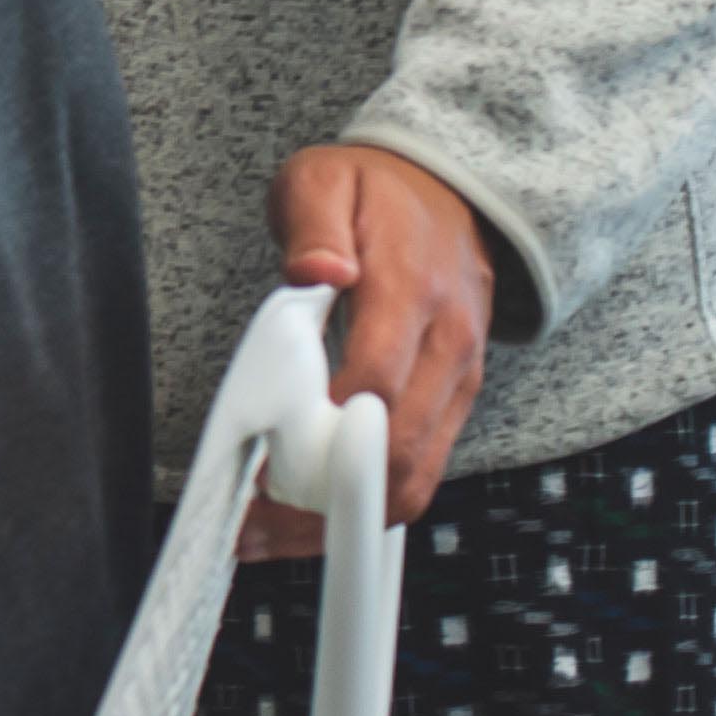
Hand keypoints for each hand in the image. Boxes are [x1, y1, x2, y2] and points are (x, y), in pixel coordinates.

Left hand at [236, 142, 494, 557]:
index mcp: (412, 292)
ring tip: (271, 535)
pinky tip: (313, 516)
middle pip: (401, 451)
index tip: (268, 467)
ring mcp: (458, 379)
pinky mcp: (455, 400)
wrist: (452, 192)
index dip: (326, 433)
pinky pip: (422, 469)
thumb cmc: (376, 191)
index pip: (377, 380)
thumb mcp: (326, 181)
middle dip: (330, 501)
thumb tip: (316, 269)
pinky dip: (370, 503)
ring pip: (417, 477)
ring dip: (348, 518)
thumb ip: (314, 224)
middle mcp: (447, 346)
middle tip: (257, 526)